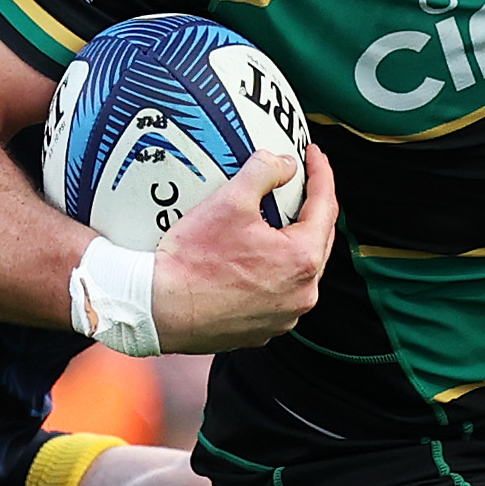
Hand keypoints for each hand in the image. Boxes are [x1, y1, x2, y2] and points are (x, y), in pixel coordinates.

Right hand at [150, 145, 337, 351]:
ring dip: (293, 244)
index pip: (325, 206)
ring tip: (276, 223)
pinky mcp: (263, 328)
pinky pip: (280, 294)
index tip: (314, 157)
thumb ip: (263, 172)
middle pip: (318, 240)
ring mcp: (284, 316)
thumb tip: (283, 164)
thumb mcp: (229, 201)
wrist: (158, 308)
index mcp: (301, 260)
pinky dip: (274, 273)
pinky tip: (255, 260)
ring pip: (299, 270)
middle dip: (311, 210)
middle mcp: (302, 293)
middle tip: (300, 186)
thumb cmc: (191, 263)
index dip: (321, 174)